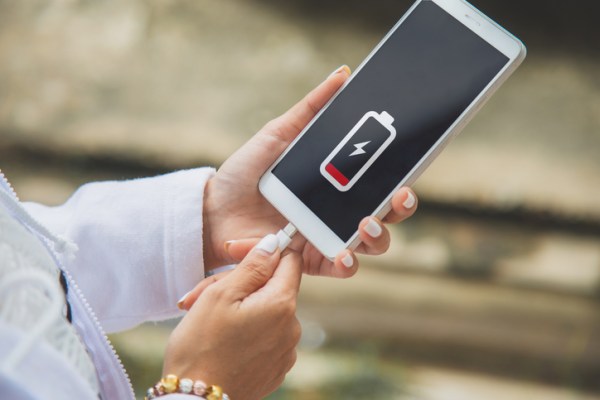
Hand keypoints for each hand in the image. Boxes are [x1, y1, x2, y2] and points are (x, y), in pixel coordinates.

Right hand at [163, 235, 301, 399]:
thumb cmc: (201, 347)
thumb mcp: (221, 295)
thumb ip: (252, 266)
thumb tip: (273, 245)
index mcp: (282, 304)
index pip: (288, 261)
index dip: (264, 253)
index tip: (238, 258)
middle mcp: (292, 327)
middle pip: (272, 287)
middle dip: (240, 285)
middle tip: (202, 295)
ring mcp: (285, 350)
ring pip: (265, 311)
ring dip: (238, 308)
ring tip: (205, 319)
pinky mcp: (275, 367)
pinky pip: (265, 335)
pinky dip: (245, 330)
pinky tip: (219, 339)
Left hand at [203, 65, 417, 276]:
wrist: (213, 209)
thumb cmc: (246, 172)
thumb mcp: (279, 134)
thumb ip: (311, 109)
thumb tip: (342, 75)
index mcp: (337, 182)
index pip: (381, 182)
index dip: (402, 179)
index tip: (407, 173)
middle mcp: (338, 211)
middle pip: (386, 214)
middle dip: (400, 208)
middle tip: (397, 196)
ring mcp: (327, 236)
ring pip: (372, 244)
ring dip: (378, 235)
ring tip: (365, 222)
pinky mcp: (310, 259)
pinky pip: (339, 267)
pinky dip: (347, 263)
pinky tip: (343, 253)